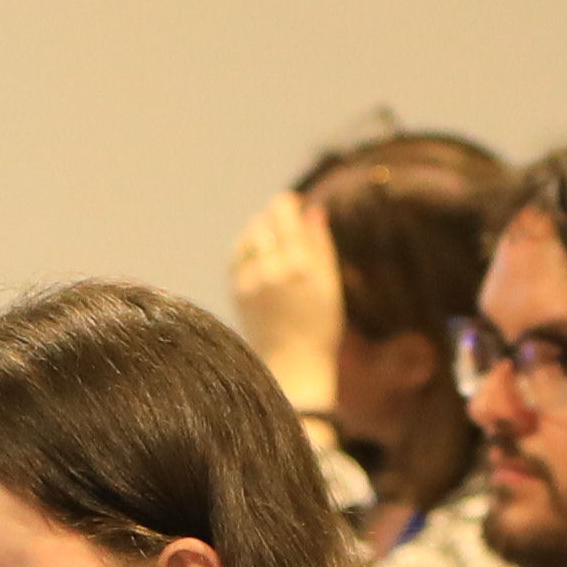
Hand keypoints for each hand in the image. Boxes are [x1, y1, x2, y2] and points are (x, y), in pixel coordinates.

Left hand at [224, 189, 349, 413]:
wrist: (293, 363)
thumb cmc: (320, 324)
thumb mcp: (330, 283)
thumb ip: (321, 244)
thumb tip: (312, 210)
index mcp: (301, 264)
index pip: (282, 210)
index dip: (287, 203)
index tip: (293, 206)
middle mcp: (272, 269)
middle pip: (262, 220)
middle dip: (273, 219)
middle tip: (286, 228)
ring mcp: (250, 280)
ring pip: (247, 236)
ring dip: (259, 233)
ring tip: (274, 246)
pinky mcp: (237, 290)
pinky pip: (237, 256)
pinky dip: (247, 251)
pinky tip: (261, 260)